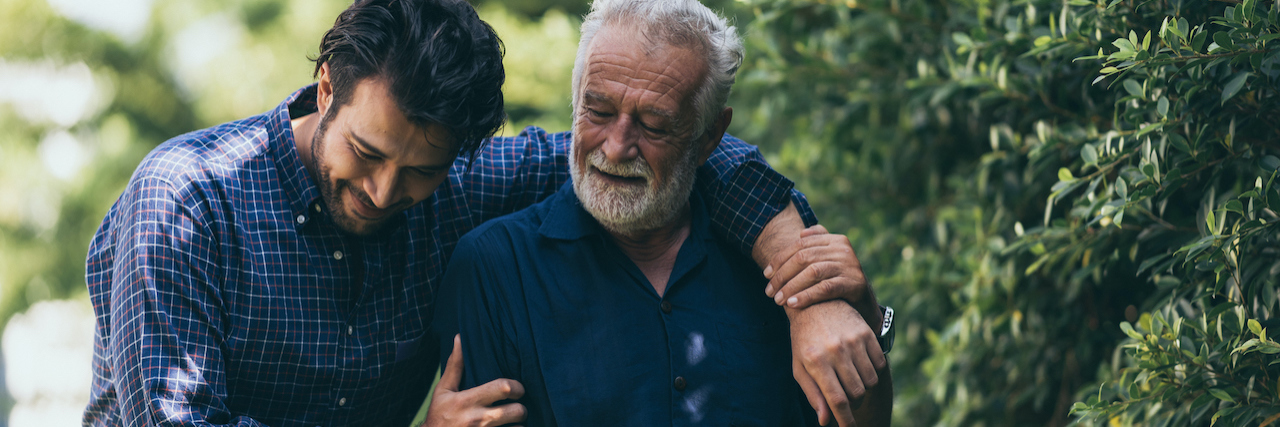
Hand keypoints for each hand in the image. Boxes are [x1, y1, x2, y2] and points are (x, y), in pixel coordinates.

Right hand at [422, 335, 526, 426]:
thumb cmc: (439, 415)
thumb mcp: (444, 390)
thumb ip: (455, 366)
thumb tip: (460, 338)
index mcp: (468, 400)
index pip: (504, 388)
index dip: (517, 387)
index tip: (517, 389)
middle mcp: (478, 419)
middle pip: (517, 411)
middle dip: (522, 409)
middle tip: (518, 407)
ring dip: (518, 424)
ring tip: (512, 421)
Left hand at [764, 225, 879, 325]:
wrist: (865, 304)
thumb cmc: (839, 281)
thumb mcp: (829, 260)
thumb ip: (816, 245)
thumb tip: (800, 234)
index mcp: (835, 240)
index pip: (800, 245)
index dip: (780, 259)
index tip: (765, 274)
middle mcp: (843, 249)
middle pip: (804, 257)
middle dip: (782, 275)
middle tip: (770, 292)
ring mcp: (850, 265)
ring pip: (812, 272)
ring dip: (791, 286)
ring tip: (778, 300)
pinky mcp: (855, 283)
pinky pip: (825, 288)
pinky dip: (806, 296)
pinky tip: (793, 304)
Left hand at [788, 301, 886, 426]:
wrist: (814, 304)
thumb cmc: (803, 340)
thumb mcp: (800, 367)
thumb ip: (813, 394)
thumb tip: (824, 420)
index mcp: (816, 361)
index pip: (837, 400)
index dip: (846, 420)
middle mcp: (836, 350)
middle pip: (856, 392)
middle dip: (853, 402)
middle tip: (845, 397)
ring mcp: (853, 340)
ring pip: (870, 381)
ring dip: (863, 387)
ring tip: (850, 378)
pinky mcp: (866, 333)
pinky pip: (879, 364)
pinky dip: (873, 371)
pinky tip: (860, 365)